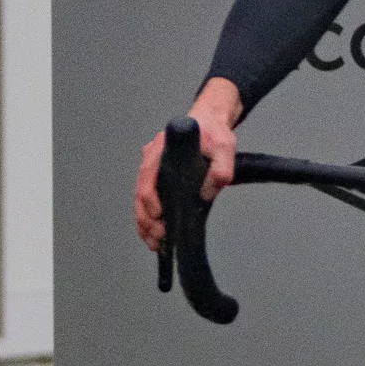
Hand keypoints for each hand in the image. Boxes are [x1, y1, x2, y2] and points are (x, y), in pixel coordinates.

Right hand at [134, 79, 241, 251]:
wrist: (210, 122)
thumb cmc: (214, 132)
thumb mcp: (224, 147)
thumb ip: (221, 169)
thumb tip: (206, 194)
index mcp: (161, 150)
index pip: (148, 176)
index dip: (149, 199)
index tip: (159, 215)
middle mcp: (151, 159)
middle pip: (140, 193)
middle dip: (146, 219)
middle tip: (159, 238)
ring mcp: (151, 169)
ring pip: (140, 200)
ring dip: (145, 223)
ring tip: (156, 243)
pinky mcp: (157, 178)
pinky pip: (147, 200)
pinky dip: (148, 219)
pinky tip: (153, 235)